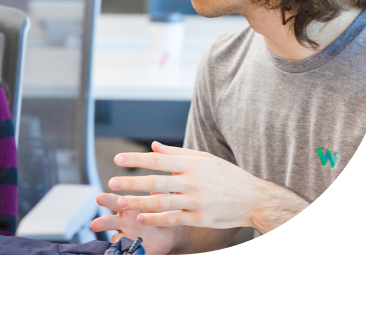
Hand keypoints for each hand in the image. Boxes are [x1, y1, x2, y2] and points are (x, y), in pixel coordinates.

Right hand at [90, 191, 181, 254]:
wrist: (171, 233)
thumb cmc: (163, 212)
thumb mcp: (162, 200)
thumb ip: (157, 192)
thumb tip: (153, 185)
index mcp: (127, 207)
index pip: (114, 202)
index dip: (107, 200)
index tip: (99, 198)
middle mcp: (123, 221)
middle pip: (108, 221)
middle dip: (101, 222)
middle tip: (94, 224)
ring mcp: (126, 236)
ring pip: (114, 239)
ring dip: (115, 241)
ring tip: (116, 242)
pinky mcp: (132, 248)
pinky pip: (124, 251)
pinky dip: (123, 251)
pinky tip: (124, 251)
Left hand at [103, 141, 268, 230]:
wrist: (254, 199)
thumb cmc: (227, 177)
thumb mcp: (205, 160)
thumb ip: (177, 154)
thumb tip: (154, 146)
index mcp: (193, 165)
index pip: (159, 160)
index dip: (137, 159)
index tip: (118, 159)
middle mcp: (193, 182)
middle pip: (156, 182)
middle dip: (131, 183)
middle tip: (111, 183)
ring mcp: (197, 201)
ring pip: (162, 202)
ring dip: (138, 203)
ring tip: (120, 203)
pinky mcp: (201, 218)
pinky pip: (174, 219)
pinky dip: (156, 219)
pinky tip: (141, 218)